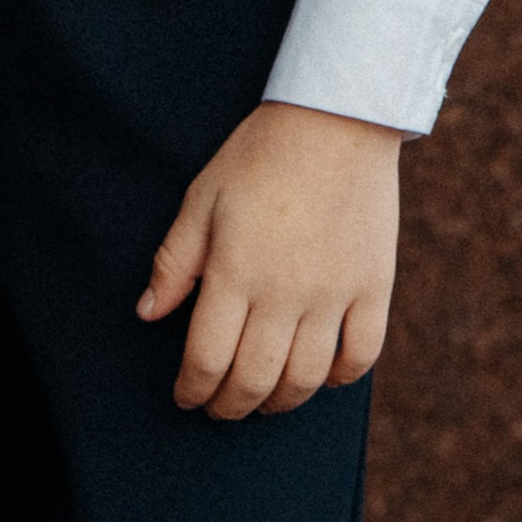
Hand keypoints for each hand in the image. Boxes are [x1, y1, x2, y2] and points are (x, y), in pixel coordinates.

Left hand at [136, 99, 401, 418]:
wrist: (336, 116)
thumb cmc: (260, 154)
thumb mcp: (203, 197)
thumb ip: (175, 261)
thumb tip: (147, 314)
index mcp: (236, 270)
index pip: (208, 359)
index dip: (192, 389)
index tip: (186, 396)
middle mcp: (285, 291)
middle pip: (254, 380)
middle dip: (229, 405)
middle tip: (220, 406)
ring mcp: (334, 291)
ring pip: (305, 379)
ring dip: (279, 402)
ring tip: (264, 399)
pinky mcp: (374, 284)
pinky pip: (361, 355)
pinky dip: (339, 377)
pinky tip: (320, 375)